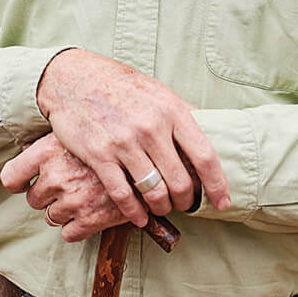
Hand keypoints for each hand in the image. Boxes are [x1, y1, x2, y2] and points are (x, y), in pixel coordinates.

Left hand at [0, 133, 127, 241]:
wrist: (152, 155)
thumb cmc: (114, 138)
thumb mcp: (79, 129)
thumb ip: (51, 143)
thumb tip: (27, 151)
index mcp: (48, 150)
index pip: (11, 177)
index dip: (19, 183)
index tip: (26, 183)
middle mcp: (57, 175)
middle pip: (34, 199)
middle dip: (49, 196)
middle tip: (71, 185)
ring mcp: (73, 198)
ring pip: (52, 217)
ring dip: (66, 210)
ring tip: (86, 196)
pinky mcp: (90, 219)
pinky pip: (69, 233)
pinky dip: (79, 227)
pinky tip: (92, 211)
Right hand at [36, 49, 229, 227]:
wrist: (74, 78)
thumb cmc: (120, 85)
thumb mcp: (158, 91)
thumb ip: (182, 113)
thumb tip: (211, 131)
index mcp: (171, 110)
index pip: (205, 155)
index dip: (217, 184)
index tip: (222, 202)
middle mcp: (151, 127)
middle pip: (181, 180)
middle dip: (187, 201)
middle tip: (185, 205)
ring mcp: (124, 142)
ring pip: (154, 191)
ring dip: (162, 207)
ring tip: (162, 208)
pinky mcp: (100, 155)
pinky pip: (123, 194)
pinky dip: (134, 212)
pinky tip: (139, 218)